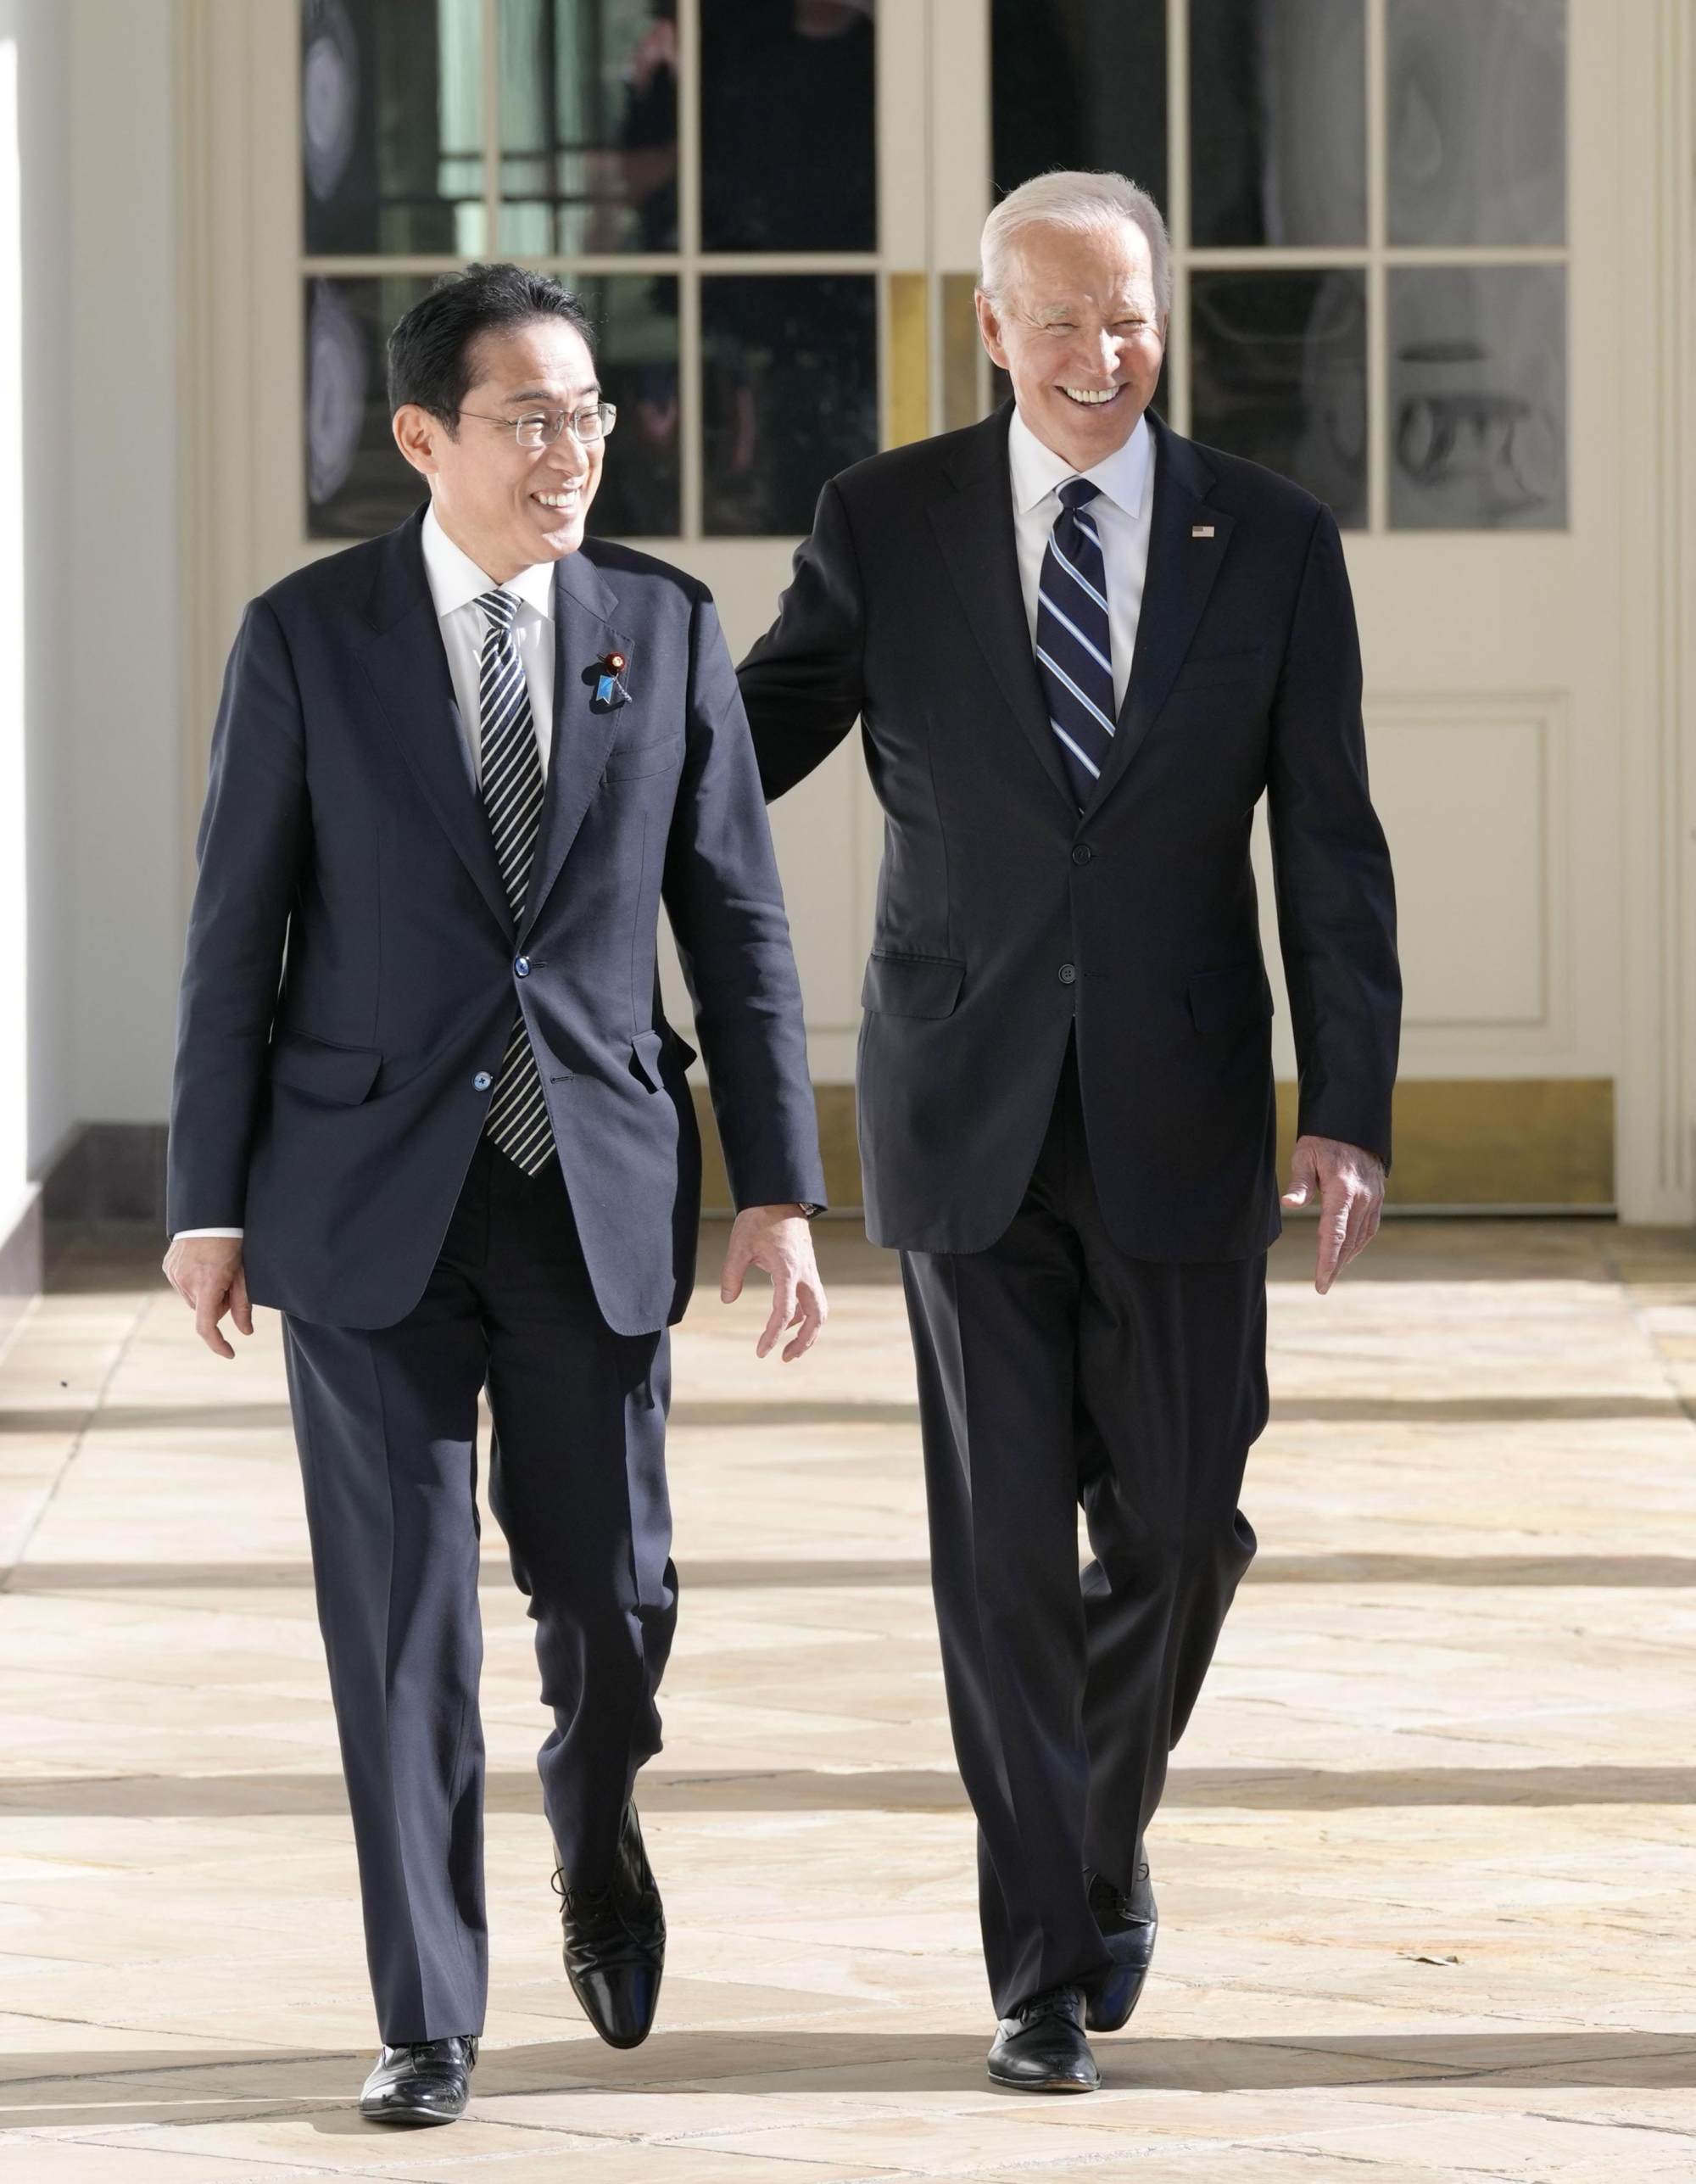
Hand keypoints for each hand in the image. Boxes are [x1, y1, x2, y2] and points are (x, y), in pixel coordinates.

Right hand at [162, 1236, 252, 1358]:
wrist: (210, 1214)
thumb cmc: (232, 1242)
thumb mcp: (243, 1273)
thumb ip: (243, 1305)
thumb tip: (245, 1332)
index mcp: (208, 1284)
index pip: (207, 1326)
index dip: (217, 1343)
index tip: (229, 1352)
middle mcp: (186, 1282)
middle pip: (205, 1310)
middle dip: (218, 1304)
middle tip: (230, 1283)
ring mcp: (174, 1274)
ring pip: (194, 1299)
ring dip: (205, 1293)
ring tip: (216, 1269)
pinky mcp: (168, 1267)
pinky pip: (183, 1285)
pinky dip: (194, 1282)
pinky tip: (203, 1264)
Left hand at [719, 1205, 827, 1361]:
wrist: (780, 1197)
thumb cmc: (759, 1219)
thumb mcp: (739, 1246)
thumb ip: (731, 1274)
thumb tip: (727, 1299)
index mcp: (788, 1270)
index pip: (784, 1312)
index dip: (772, 1335)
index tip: (761, 1351)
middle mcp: (805, 1274)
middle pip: (816, 1317)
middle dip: (804, 1342)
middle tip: (785, 1358)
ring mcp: (810, 1272)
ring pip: (819, 1310)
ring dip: (808, 1332)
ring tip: (789, 1350)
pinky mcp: (809, 1270)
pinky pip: (812, 1300)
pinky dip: (802, 1315)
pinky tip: (786, 1322)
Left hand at [1281, 1136, 1384, 1294]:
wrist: (1353, 1124)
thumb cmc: (1322, 1141)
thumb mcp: (1304, 1156)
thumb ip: (1299, 1184)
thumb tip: (1288, 1204)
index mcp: (1342, 1190)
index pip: (1335, 1234)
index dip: (1328, 1261)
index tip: (1321, 1282)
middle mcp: (1362, 1197)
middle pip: (1349, 1241)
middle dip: (1336, 1266)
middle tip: (1323, 1286)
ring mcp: (1373, 1198)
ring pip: (1361, 1236)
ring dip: (1348, 1257)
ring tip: (1332, 1273)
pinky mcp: (1378, 1197)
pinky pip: (1370, 1227)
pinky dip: (1359, 1243)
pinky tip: (1348, 1253)